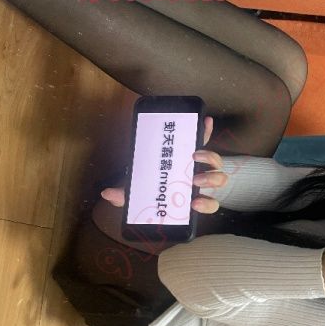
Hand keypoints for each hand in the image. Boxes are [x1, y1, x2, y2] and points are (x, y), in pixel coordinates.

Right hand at [100, 116, 227, 213]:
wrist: (151, 170)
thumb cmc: (149, 186)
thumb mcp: (137, 192)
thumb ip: (126, 196)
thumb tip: (107, 194)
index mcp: (191, 195)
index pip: (208, 204)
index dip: (207, 205)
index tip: (194, 203)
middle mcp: (201, 180)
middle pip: (217, 181)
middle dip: (210, 181)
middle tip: (194, 180)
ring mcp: (202, 164)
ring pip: (217, 164)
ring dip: (210, 159)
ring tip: (194, 156)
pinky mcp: (197, 147)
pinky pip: (205, 138)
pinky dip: (206, 130)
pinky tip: (205, 121)